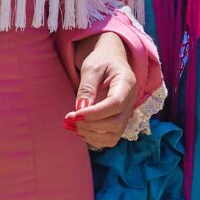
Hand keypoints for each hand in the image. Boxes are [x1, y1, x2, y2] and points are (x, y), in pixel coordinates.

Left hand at [67, 32, 137, 149]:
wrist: (110, 61)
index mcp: (127, 83)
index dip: (95, 113)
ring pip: (113, 135)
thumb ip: (87, 87)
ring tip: (72, 125)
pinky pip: (109, 139)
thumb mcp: (91, 68)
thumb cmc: (101, 61)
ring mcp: (126, 114)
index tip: (75, 114)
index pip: (115, 104)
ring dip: (90, 135)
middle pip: (115, 123)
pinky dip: (93, 139)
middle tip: (69, 120)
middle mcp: (130, 102)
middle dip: (90, 125)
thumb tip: (81, 109)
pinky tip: (79, 130)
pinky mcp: (119, 122)